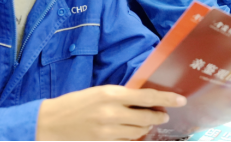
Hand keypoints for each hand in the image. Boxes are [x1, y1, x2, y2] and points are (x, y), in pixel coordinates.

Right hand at [35, 85, 186, 140]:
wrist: (49, 123)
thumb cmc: (74, 104)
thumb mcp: (98, 92)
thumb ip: (120, 96)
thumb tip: (142, 99)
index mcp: (111, 94)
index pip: (147, 97)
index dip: (167, 99)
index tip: (181, 100)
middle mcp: (112, 113)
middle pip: (146, 118)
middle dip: (157, 116)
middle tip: (162, 114)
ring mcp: (108, 131)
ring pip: (139, 131)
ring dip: (145, 127)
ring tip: (146, 121)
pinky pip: (126, 140)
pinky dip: (131, 135)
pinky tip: (129, 130)